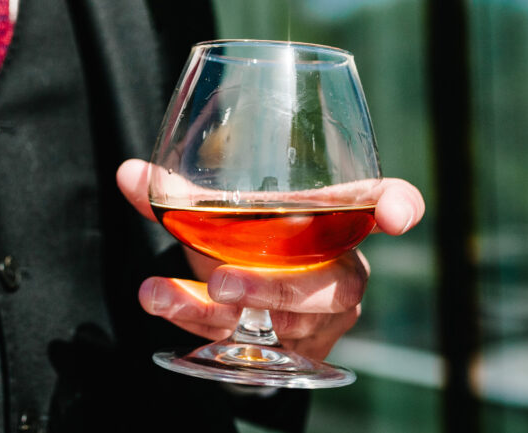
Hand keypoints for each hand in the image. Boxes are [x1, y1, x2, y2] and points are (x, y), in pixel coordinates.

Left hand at [116, 158, 424, 360]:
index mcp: (336, 218)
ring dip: (214, 313)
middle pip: (328, 286)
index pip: (382, 202)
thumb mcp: (222, 213)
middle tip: (220, 283)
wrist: (248, 303)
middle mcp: (338, 270)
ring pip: (280, 326)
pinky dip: (195, 325)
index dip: (398, 205)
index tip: (396, 215)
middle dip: (273, 288)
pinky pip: (247, 346)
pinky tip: (158, 302)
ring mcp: (317, 319)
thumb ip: (179, 194)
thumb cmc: (252, 239)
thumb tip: (129, 173)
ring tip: (158, 294)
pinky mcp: (289, 353)